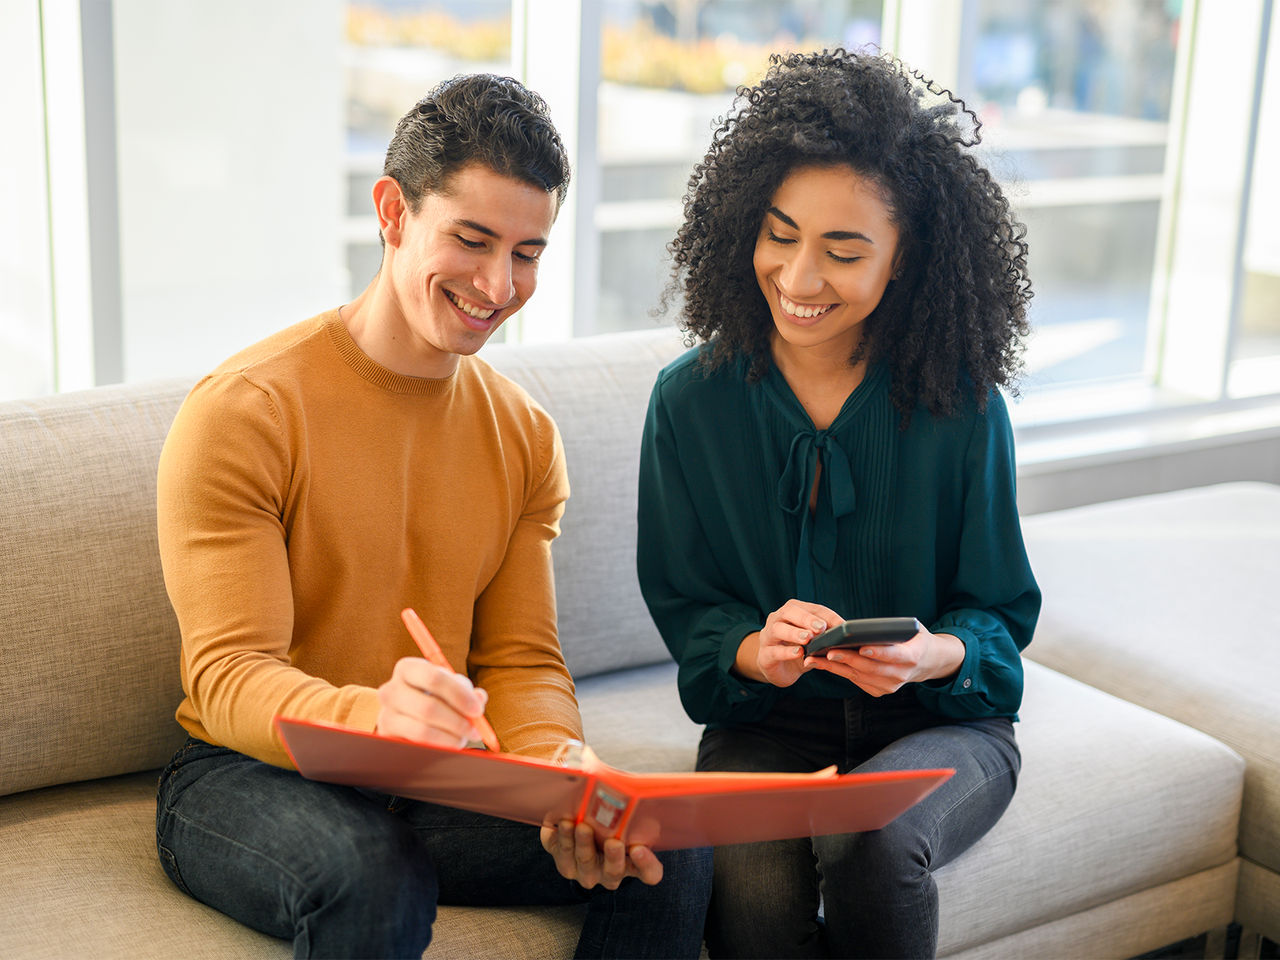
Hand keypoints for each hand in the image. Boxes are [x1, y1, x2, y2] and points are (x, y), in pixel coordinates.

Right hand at [374, 656, 489, 747]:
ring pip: (423, 730)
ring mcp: (385, 714)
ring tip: (462, 739)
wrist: (406, 714)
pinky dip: (439, 747)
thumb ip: (467, 691)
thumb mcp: (451, 688)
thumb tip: (479, 699)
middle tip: (475, 731)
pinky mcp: (387, 737)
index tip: (477, 710)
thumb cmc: (434, 696)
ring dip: (450, 738)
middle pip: (428, 707)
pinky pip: (417, 746)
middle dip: (458, 722)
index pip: (434, 678)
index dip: (459, 695)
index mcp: (407, 668)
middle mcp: (390, 690)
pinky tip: (449, 744)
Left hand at [540, 820, 663, 889]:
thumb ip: (631, 810)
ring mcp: (587, 872)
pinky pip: (562, 854)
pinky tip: (562, 824)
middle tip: (613, 842)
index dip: (647, 865)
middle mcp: (611, 873)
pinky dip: (562, 838)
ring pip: (585, 862)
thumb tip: (632, 789)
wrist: (582, 824)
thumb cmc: (612, 820)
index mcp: (634, 864)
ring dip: (582, 844)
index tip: (640, 849)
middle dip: (613, 857)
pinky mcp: (565, 863)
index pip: (649, 873)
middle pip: (614, 872)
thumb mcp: (625, 816)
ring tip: (579, 826)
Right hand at [736, 600, 841, 686]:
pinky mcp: (764, 655)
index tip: (842, 625)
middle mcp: (777, 620)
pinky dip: (786, 652)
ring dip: (794, 632)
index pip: (811, 608)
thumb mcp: (815, 642)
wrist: (779, 669)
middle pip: (789, 612)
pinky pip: (773, 651)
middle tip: (821, 627)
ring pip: (777, 629)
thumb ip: (827, 636)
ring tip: (808, 638)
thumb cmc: (800, 650)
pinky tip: (798, 653)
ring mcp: (768, 637)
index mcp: (792, 612)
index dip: (826, 616)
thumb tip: (848, 633)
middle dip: (806, 618)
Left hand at [804, 626, 964, 696]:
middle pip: (871, 668)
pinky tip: (821, 663)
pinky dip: (838, 671)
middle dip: (848, 659)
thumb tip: (869, 626)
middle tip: (828, 651)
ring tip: (815, 657)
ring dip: (835, 667)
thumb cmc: (915, 639)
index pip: (894, 655)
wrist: (926, 662)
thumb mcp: (912, 629)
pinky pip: (855, 681)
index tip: (862, 648)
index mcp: (913, 656)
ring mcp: (890, 686)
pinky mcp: (879, 691)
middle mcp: (901, 675)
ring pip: (859, 676)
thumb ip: (895, 629)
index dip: (878, 653)